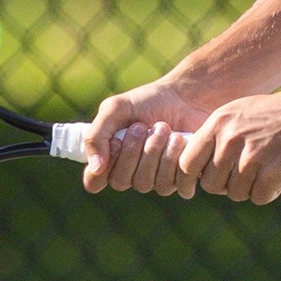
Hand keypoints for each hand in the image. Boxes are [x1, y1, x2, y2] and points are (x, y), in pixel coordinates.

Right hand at [81, 80, 208, 197]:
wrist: (186, 96)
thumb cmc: (148, 101)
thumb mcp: (116, 108)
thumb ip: (96, 135)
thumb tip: (96, 167)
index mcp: (110, 158)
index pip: (93, 182)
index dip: (102, 167)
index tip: (116, 142)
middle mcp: (131, 174)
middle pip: (120, 182)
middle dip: (132, 151)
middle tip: (141, 126)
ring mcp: (154, 180)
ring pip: (145, 183)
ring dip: (153, 151)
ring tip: (164, 127)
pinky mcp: (179, 180)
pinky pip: (170, 183)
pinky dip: (173, 157)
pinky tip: (179, 139)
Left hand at [178, 79, 280, 204]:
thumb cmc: (280, 116)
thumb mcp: (241, 114)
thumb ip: (216, 137)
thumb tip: (192, 168)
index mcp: (219, 122)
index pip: (187, 161)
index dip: (193, 176)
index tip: (203, 182)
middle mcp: (230, 138)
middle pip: (210, 183)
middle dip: (226, 185)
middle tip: (248, 173)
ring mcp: (250, 156)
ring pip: (234, 193)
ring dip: (250, 188)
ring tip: (268, 168)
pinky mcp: (271, 173)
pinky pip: (258, 197)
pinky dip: (270, 192)